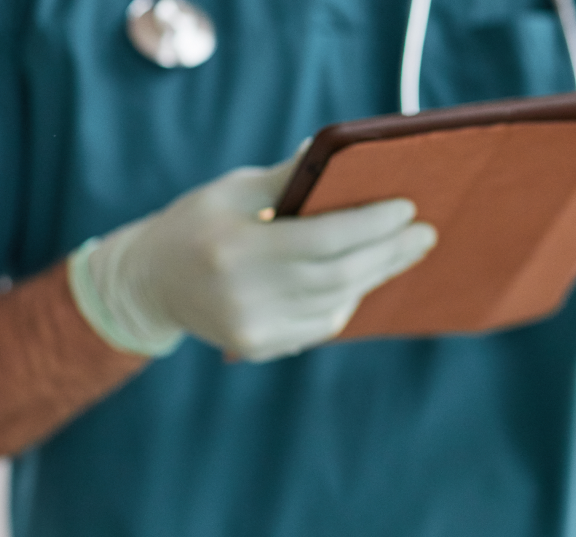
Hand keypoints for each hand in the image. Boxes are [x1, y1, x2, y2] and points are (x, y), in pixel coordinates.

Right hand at [68, 148, 435, 360]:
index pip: (323, 239)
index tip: (407, 208)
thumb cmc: (197, 223)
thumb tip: (343, 151)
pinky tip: (366, 276)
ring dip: (376, 275)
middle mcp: (243, 295)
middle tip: (425, 233)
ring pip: (336, 303)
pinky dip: (349, 298)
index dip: (371, 225)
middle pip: (338, 275)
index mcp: (235, 248)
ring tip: (405, 250)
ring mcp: (252, 329)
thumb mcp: (233, 190)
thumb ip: (289, 177)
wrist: (149, 283)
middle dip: (389, 252)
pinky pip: (321, 324)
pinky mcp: (259, 348)